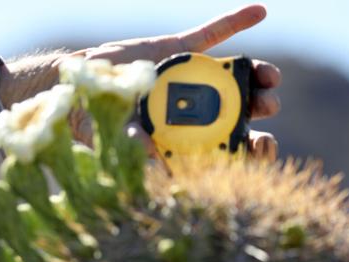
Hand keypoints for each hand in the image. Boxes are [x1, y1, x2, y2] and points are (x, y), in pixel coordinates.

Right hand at [67, 4, 280, 161]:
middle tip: (268, 106)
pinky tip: (259, 10)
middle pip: (238, 107)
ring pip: (234, 73)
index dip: (248, 145)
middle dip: (258, 106)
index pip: (224, 142)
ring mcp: (189, 75)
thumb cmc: (95, 117)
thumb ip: (133, 143)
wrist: (78, 81)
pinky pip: (211, 33)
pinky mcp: (180, 48)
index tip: (260, 143)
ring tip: (270, 76)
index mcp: (183, 132)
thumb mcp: (114, 132)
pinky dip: (235, 21)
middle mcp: (192, 105)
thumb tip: (152, 159)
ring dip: (257, 73)